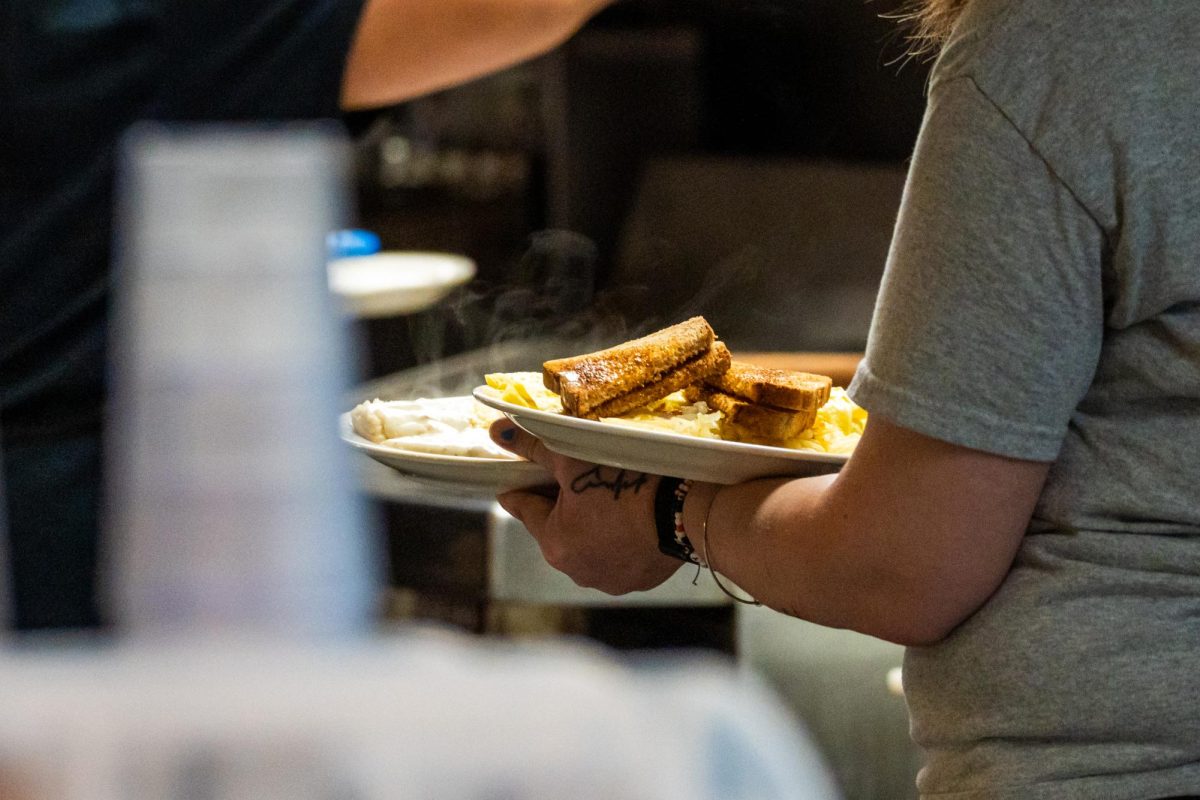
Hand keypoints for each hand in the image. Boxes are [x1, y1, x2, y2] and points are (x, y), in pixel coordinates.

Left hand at [489, 419, 682, 593]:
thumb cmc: (624, 481)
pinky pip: (618, 558)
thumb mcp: (573, 457)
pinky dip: (619, 541)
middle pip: (556, 530)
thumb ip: (534, 446)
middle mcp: (575, 571)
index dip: (524, 486)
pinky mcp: (638, 581)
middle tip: (577, 479)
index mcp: (553, 542)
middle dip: (562, 507)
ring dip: (591, 527)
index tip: (524, 476)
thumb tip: (497, 432)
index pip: (524, 508)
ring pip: (588, 547)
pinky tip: (632, 520)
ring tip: (609, 500)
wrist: (687, 511)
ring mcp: (609, 580)